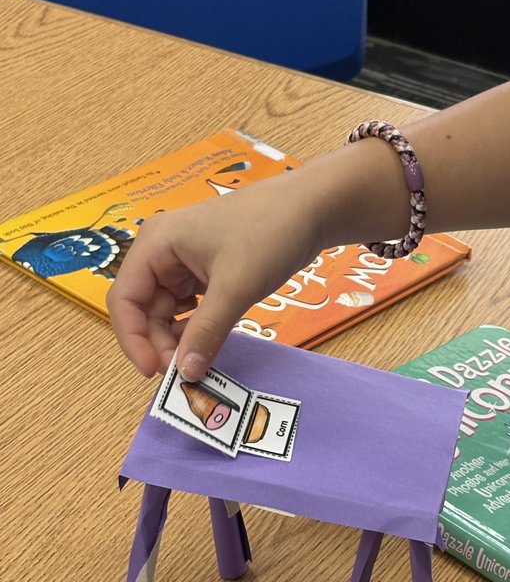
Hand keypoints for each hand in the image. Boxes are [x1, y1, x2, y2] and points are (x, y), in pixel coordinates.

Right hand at [107, 173, 323, 378]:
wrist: (313, 208)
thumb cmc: (270, 233)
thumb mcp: (235, 287)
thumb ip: (207, 331)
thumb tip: (186, 374)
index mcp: (155, 244)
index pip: (124, 300)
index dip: (133, 340)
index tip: (154, 371)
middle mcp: (162, 251)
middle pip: (144, 309)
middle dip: (160, 342)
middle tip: (187, 373)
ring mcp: (184, 260)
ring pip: (167, 310)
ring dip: (178, 338)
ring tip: (199, 361)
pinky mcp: (206, 269)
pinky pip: (190, 306)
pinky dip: (195, 327)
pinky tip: (209, 342)